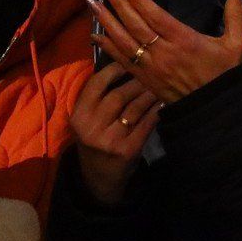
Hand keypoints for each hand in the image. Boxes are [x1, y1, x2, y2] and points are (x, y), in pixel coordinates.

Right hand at [69, 62, 160, 204]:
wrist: (98, 179)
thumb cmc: (94, 142)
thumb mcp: (86, 122)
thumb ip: (97, 99)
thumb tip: (120, 65)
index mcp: (79, 117)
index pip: (96, 85)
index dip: (113, 69)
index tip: (127, 61)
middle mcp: (92, 128)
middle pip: (118, 95)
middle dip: (136, 82)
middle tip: (149, 73)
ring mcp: (110, 141)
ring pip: (134, 108)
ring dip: (149, 94)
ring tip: (157, 85)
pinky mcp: (127, 151)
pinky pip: (145, 124)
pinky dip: (155, 111)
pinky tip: (162, 103)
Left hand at [89, 0, 241, 103]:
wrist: (213, 109)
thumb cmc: (224, 74)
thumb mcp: (236, 44)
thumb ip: (236, 13)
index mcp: (185, 41)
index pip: (155, 16)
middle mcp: (164, 53)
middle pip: (135, 25)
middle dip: (117, 3)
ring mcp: (151, 68)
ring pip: (124, 41)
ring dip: (106, 21)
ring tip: (92, 3)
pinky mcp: (144, 79)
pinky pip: (122, 60)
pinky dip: (107, 46)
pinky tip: (95, 33)